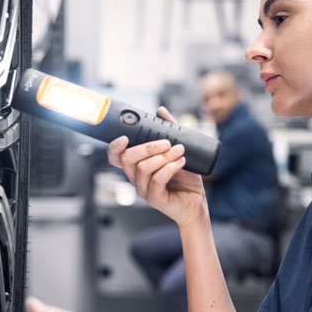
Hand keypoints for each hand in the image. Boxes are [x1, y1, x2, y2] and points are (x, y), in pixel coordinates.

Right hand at [107, 107, 208, 228]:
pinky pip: (157, 180)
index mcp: (136, 166)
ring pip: (143, 168)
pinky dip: (170, 168)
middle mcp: (136, 177)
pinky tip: (181, 163)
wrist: (197, 200)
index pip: (115, 157)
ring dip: (163, 157)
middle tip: (167, 142)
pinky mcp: (155, 199)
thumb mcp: (177, 149)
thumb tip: (160, 111)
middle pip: (128, 159)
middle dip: (147, 147)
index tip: (125, 137)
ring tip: (179, 151)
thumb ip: (169, 130)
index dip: (114, 147)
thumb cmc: (185, 177)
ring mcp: (143, 189)